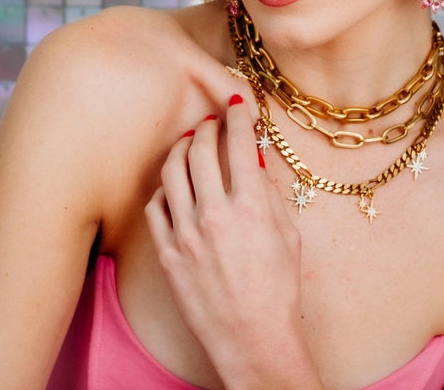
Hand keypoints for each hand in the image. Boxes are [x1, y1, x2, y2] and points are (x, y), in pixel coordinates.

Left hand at [145, 93, 315, 385]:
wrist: (252, 338)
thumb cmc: (277, 289)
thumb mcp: (288, 235)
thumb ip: (269, 193)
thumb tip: (253, 159)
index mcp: (251, 206)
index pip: (239, 142)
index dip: (237, 116)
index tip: (235, 105)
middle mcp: (215, 214)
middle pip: (201, 150)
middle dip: (206, 127)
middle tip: (211, 123)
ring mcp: (186, 234)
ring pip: (172, 171)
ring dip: (181, 150)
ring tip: (189, 145)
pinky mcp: (167, 253)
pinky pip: (155, 206)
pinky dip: (165, 188)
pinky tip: (174, 185)